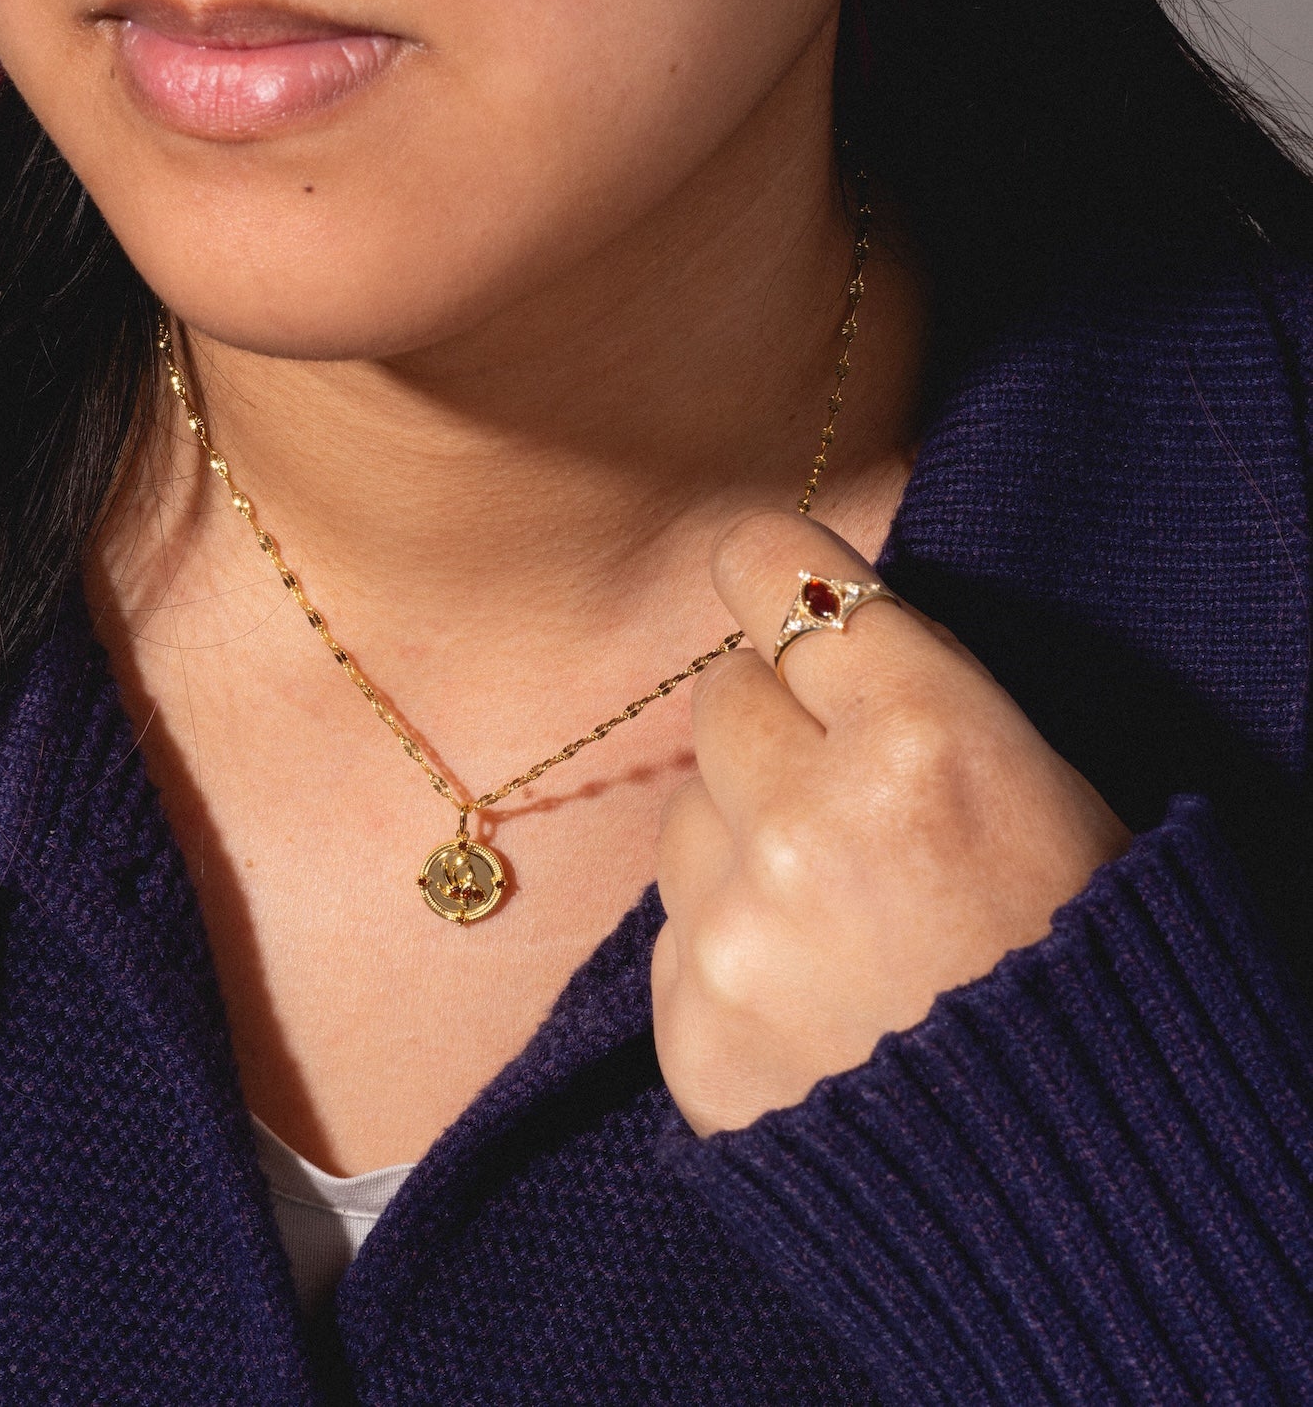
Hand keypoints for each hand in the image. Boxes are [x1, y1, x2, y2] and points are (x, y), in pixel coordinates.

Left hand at [651, 510, 1129, 1136]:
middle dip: (772, 725)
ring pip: (682, 813)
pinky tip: (807, 990)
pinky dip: (723, 943)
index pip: (776, 573)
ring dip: (738, 839)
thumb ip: (903, 688)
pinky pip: (672, 928)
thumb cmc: (1081, 958)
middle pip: (720, 695)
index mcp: (925, 739)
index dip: (772, 573)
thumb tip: (786, 615)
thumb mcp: (1038, 783)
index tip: (770, 582)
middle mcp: (812, 825)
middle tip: (843, 792)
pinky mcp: (692, 1030)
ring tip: (836, 912)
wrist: (1083, 1180)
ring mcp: (738, 935)